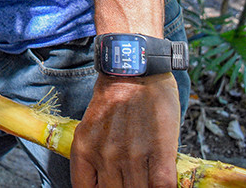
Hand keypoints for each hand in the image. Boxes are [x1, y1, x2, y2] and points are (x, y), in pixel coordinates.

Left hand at [70, 73, 180, 187]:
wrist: (134, 69)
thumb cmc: (115, 95)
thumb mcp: (91, 126)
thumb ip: (94, 154)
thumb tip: (107, 179)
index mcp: (84, 149)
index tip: (110, 187)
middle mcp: (105, 156)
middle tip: (130, 180)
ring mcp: (132, 155)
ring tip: (147, 179)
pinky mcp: (159, 152)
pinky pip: (162, 187)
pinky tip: (162, 182)